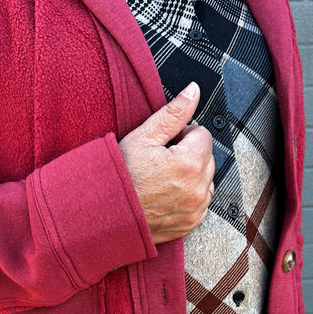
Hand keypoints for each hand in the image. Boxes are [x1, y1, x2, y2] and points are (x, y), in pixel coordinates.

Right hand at [119, 82, 214, 243]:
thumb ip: (173, 113)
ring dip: (191, 176)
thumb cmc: (120, 177)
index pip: (203, 134)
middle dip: (189, 154)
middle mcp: (198, 188)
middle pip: (207, 157)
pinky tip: (166, 194)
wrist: (106, 214)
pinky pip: (201, 202)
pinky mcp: (191, 223)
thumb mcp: (143, 137)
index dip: (182, 135)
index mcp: (190, 163)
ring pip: (206, 180)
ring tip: (163, 178)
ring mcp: (195, 208)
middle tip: (160, 161)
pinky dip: (189, 196)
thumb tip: (193, 91)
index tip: (165, 144)